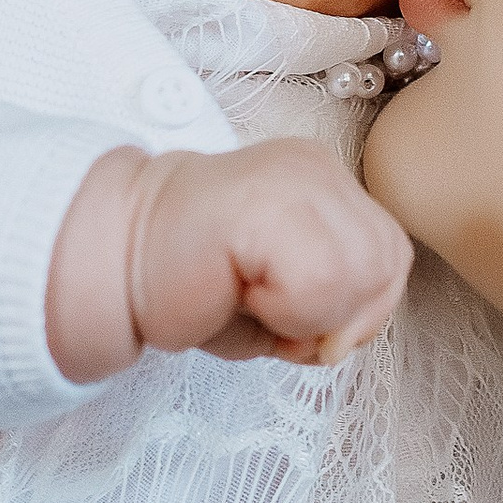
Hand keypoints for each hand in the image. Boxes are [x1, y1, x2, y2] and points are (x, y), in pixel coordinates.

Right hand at [47, 141, 413, 380]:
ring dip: (309, 316)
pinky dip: (287, 311)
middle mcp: (316, 168)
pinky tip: (239, 292)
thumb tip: (351, 333)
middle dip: (338, 318)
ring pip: (361, 273)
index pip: (391, 258)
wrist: (112, 264)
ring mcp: (293, 178)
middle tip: (270, 315)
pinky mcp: (263, 202)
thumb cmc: (190, 286)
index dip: (354, 311)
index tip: (290, 317)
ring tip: (251, 301)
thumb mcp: (287, 299)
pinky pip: (320, 280)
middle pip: (386, 265)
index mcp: (325, 183)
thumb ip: (338, 304)